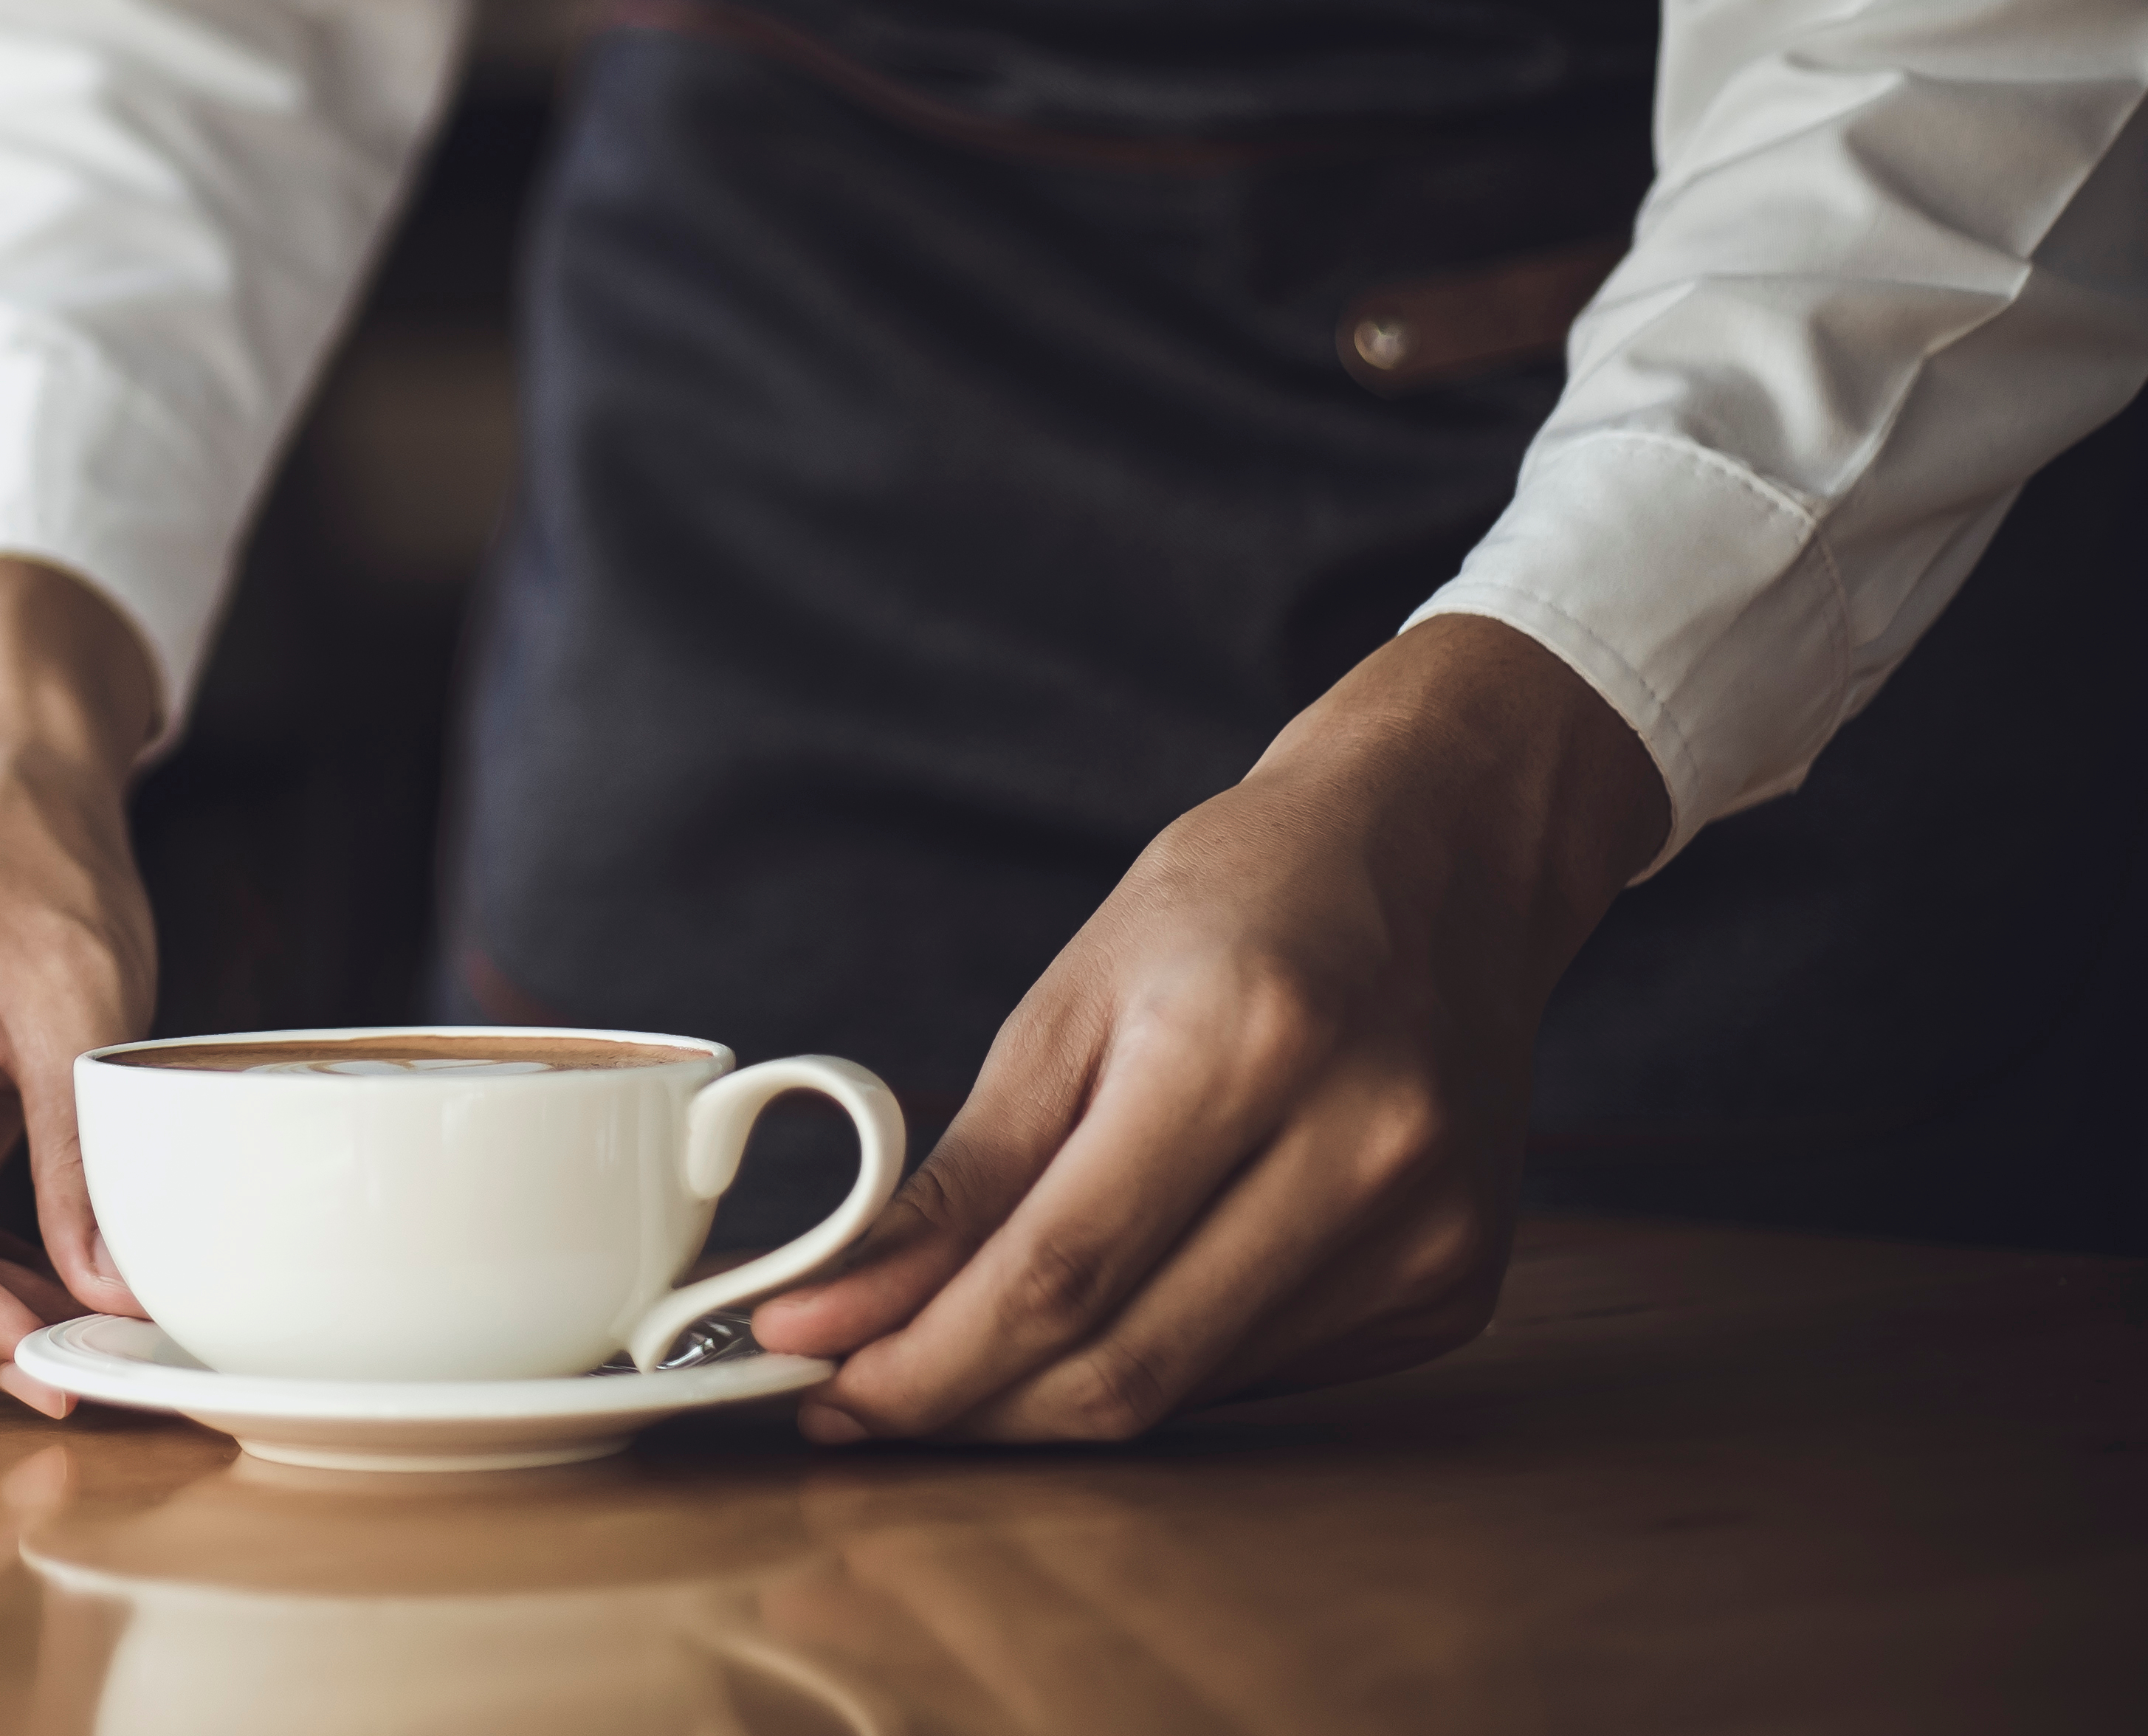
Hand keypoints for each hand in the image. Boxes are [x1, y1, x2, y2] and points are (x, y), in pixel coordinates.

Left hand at [749, 613, 1666, 1442]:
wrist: (1444, 857)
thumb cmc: (1237, 903)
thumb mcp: (1070, 1003)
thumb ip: (964, 1177)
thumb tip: (841, 1308)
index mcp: (1245, 1046)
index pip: (1058, 1270)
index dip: (920, 1353)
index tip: (809, 1372)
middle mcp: (1359, 1149)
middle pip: (1124, 1362)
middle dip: (966, 1407)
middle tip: (852, 1400)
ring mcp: (1426, 1230)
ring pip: (1187, 1391)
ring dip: (1046, 1405)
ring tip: (949, 1363)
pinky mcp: (1454, 1284)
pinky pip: (1260, 1376)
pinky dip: (1156, 1369)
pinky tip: (1099, 1321)